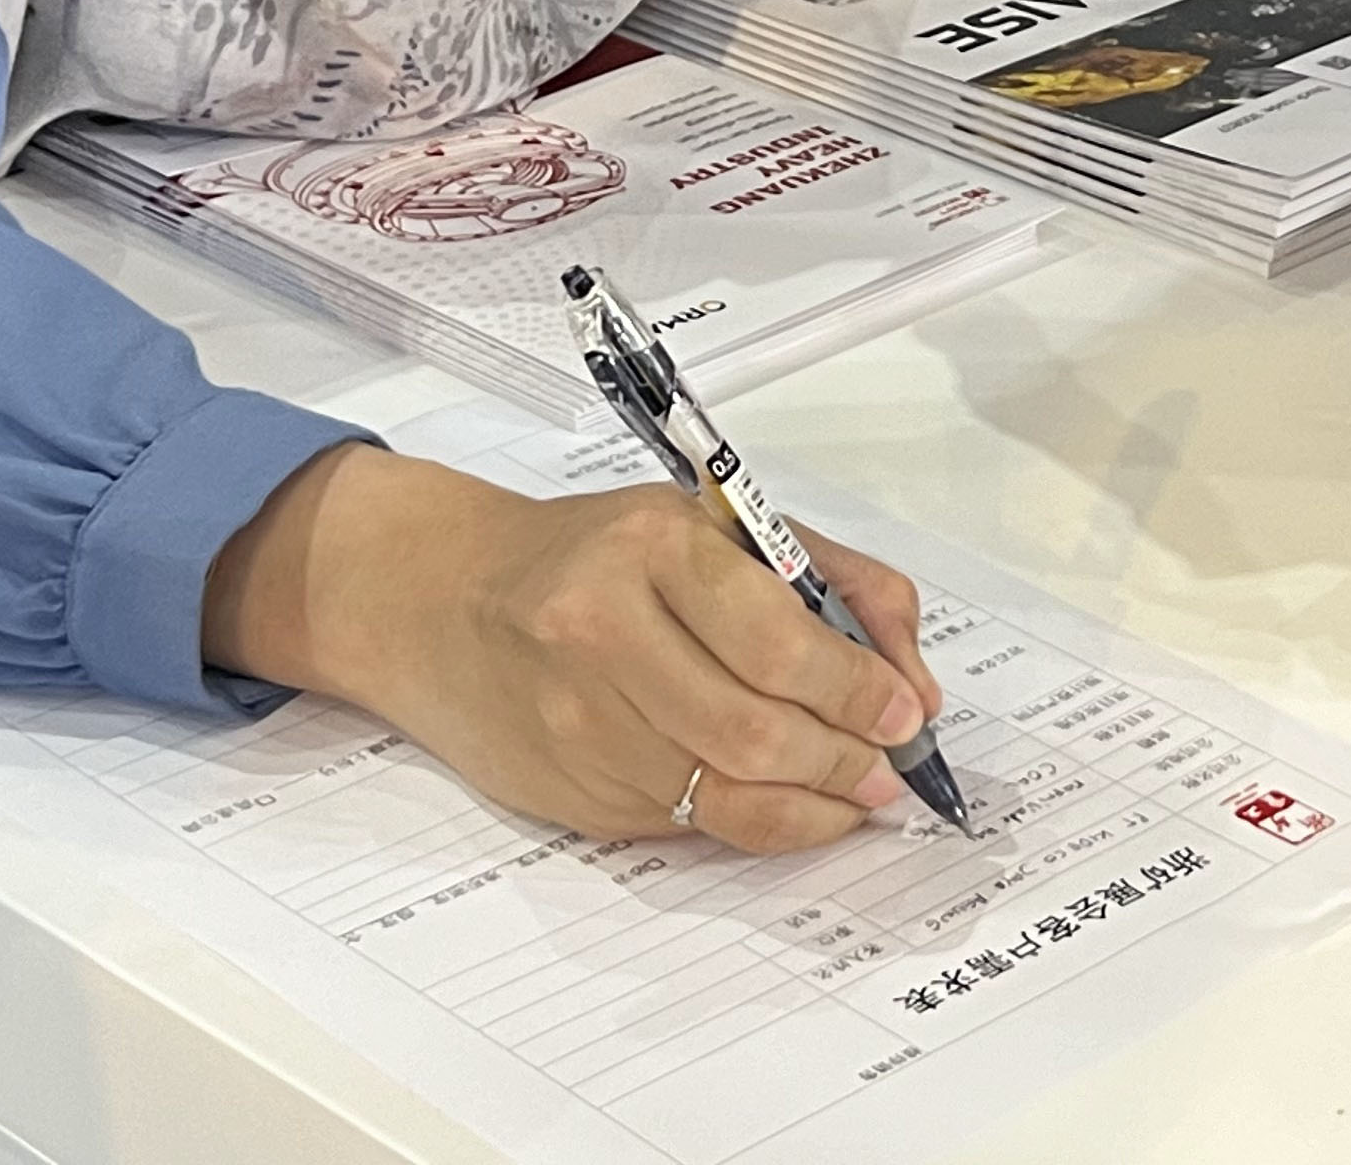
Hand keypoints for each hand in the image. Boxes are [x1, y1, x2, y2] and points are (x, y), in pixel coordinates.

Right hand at [206, 446, 944, 853]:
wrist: (442, 599)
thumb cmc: (593, 553)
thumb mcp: (714, 524)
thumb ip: (830, 581)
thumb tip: (909, 677)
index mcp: (653, 545)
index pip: (780, 639)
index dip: (858, 689)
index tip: (904, 711)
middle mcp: (607, 633)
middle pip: (759, 730)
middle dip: (847, 758)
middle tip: (890, 766)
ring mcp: (583, 723)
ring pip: (730, 793)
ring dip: (818, 804)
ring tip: (857, 792)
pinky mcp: (575, 794)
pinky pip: (691, 826)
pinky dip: (763, 825)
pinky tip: (797, 807)